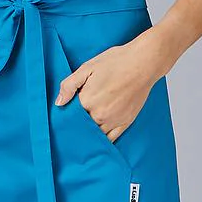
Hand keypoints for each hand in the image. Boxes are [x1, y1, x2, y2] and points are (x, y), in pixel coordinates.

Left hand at [53, 27, 173, 142]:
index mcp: (87, 101)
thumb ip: (69, 85)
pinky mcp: (125, 123)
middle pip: (81, 127)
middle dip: (77, 125)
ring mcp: (113, 121)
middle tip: (74, 121)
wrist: (143, 63)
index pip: (70, 115)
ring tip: (86, 128)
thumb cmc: (117, 62)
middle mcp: (99, 115)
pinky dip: (103, 140)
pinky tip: (99, 137)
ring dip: (89, 133)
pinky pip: (111, 139)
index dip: (67, 114)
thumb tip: (59, 102)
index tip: (65, 114)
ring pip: (95, 135)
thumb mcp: (87, 67)